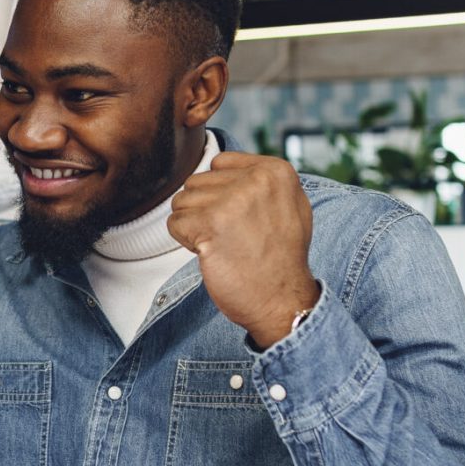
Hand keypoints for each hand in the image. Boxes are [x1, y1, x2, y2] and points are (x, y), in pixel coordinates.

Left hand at [167, 152, 318, 349]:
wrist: (282, 301)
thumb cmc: (281, 259)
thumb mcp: (289, 206)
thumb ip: (259, 180)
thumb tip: (219, 165)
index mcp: (276, 171)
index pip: (219, 164)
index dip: (221, 193)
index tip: (241, 218)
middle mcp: (256, 179)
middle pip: (197, 182)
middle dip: (204, 210)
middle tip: (230, 236)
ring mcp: (233, 200)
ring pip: (182, 201)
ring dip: (194, 226)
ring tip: (222, 244)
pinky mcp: (210, 223)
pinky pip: (175, 222)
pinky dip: (185, 241)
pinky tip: (211, 253)